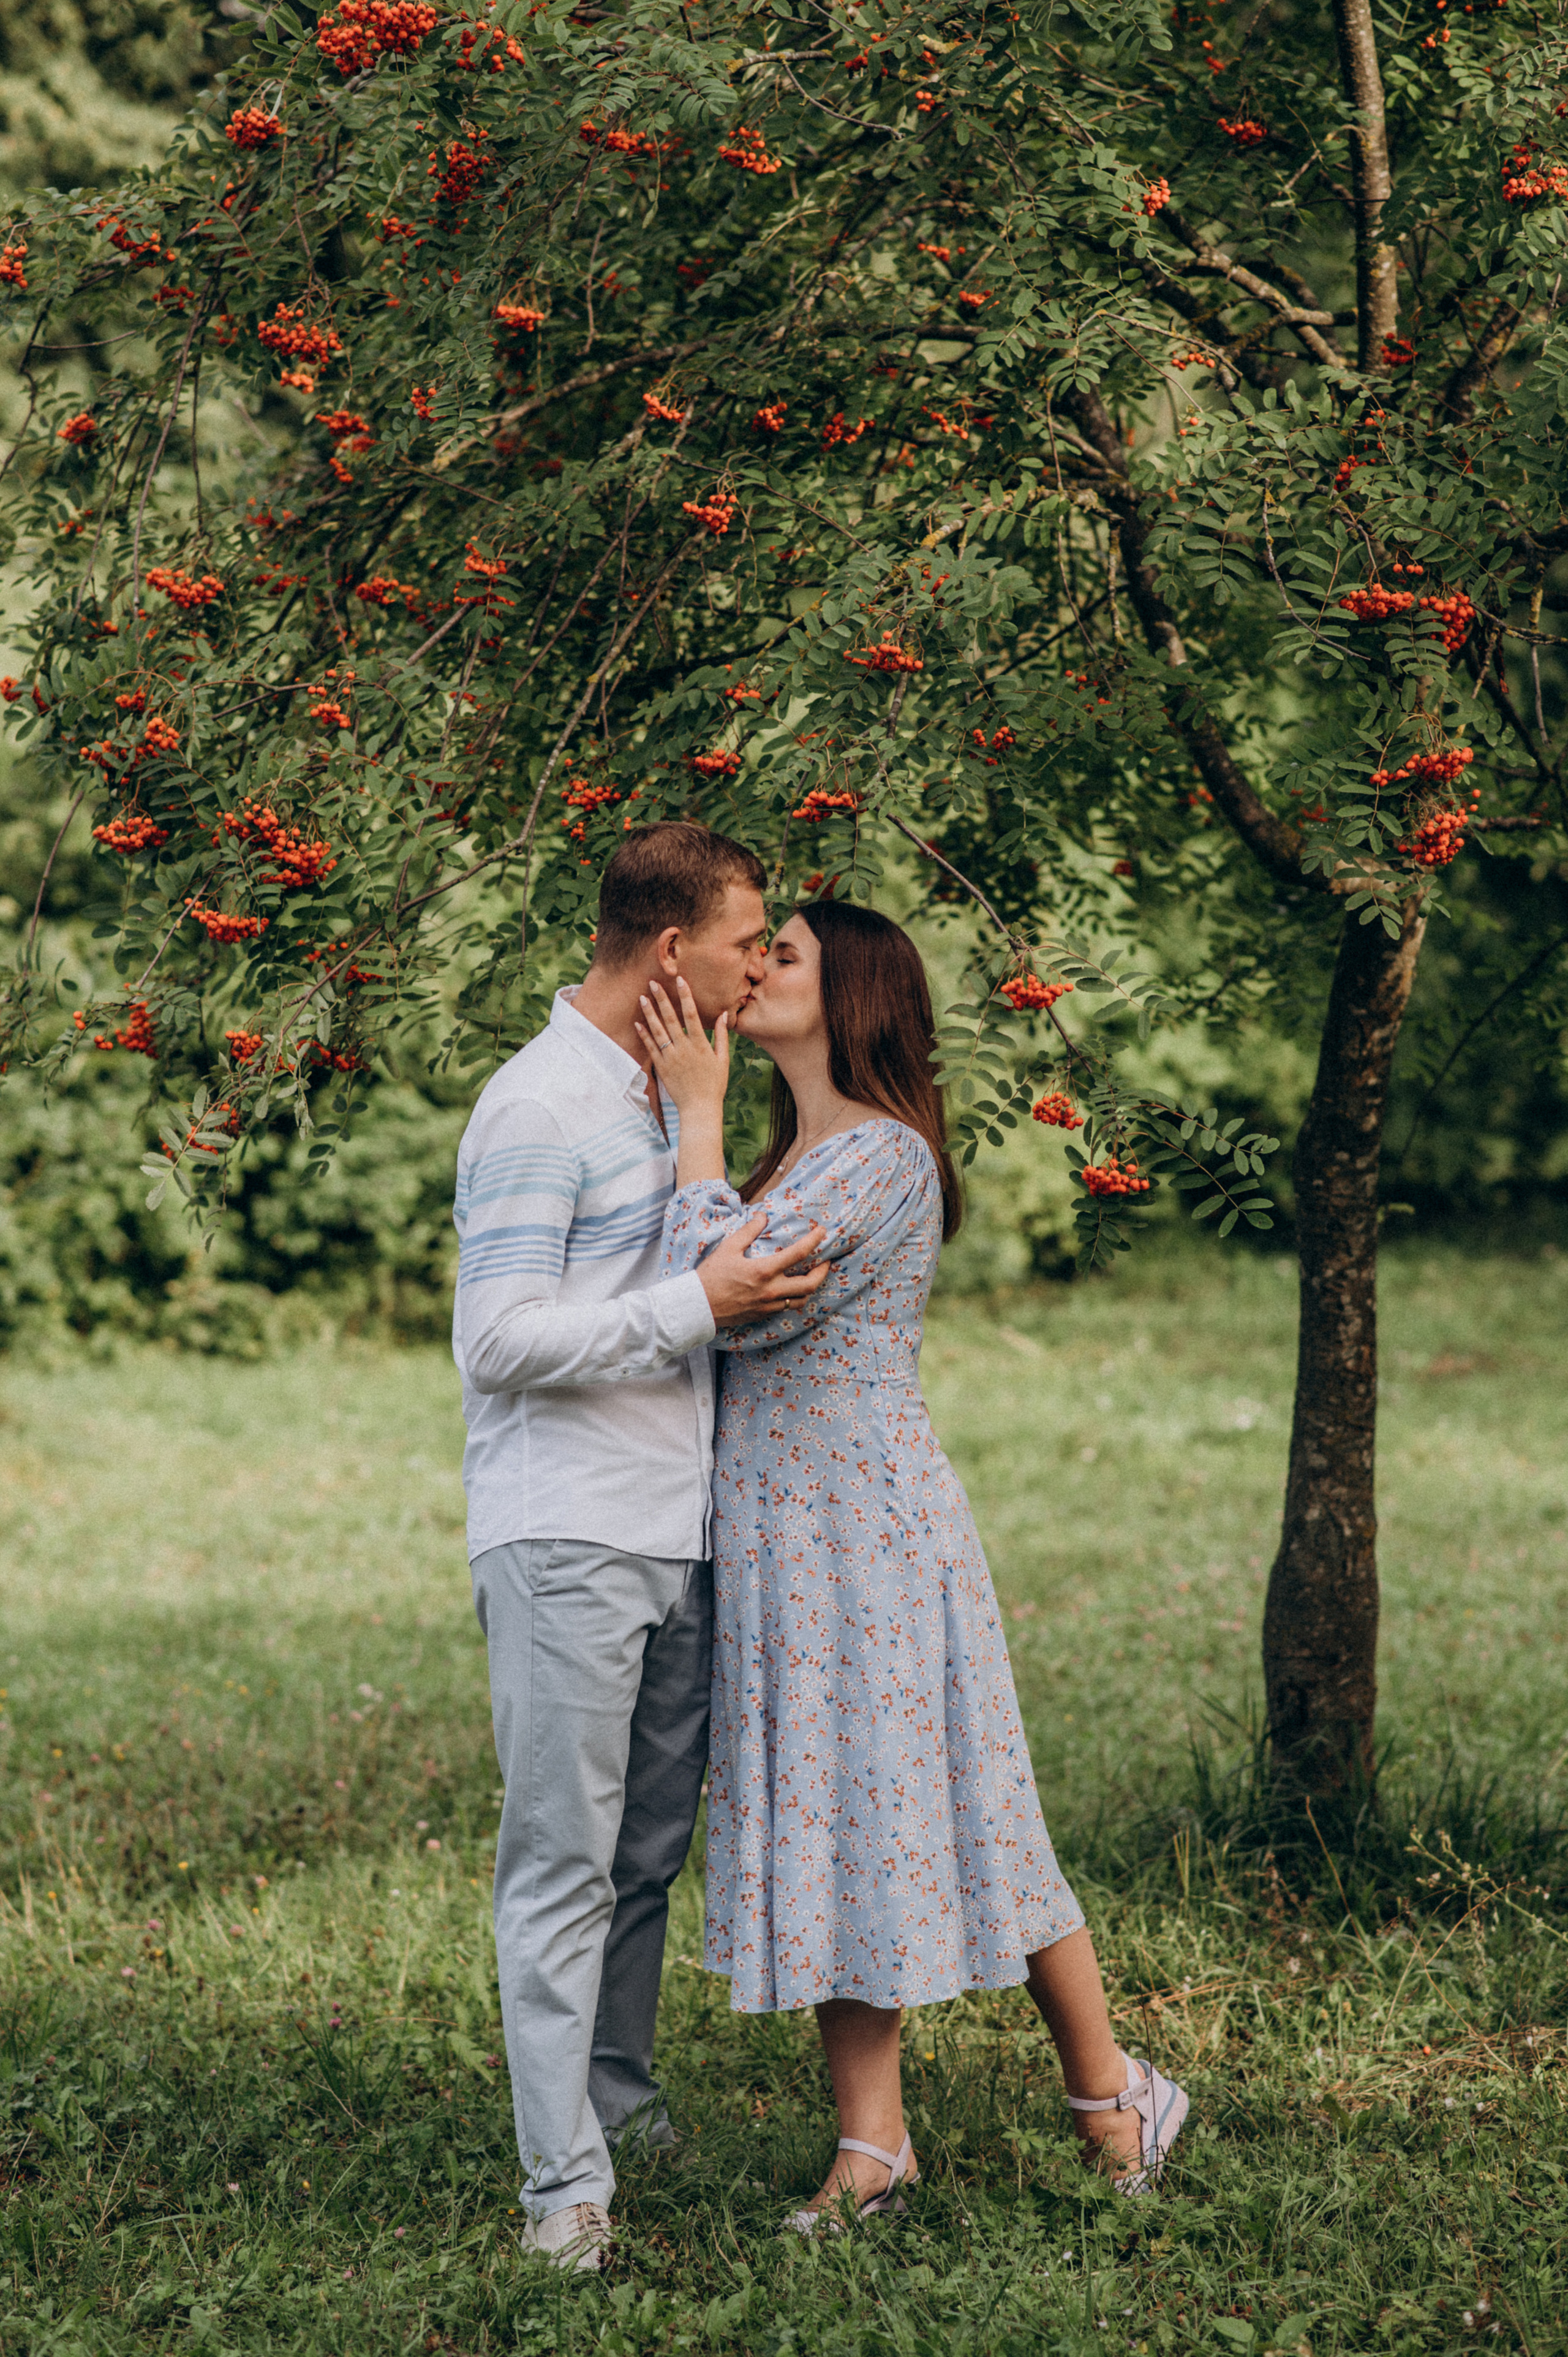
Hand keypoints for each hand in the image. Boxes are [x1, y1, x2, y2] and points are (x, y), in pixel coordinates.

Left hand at [635, 977, 728, 1118]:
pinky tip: (637, 1022)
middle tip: (653, 982)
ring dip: (649, 1013)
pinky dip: (644, 1035)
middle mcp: (684, 1048)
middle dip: (661, 999)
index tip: (680, 980)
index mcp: (701, 1044)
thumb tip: (723, 1014)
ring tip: (642, 997)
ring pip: (658, 1031)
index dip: (685, 996)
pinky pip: (651, 1048)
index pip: (691, 1014)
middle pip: (671, 1018)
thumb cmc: (714, 1084)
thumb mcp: (723, 1059)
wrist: (699, 1108)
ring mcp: (671, 1058)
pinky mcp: (661, 1068)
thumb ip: (723, 1036)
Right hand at [698, 1212, 832, 1326]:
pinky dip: (795, 1298)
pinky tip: (793, 1290)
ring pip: (801, 1300)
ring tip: (812, 1276)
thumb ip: (748, 1231)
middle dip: (823, 1271)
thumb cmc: (711, 1276)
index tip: (822, 1232)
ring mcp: (768, 1306)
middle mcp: (771, 1291)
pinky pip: (787, 1308)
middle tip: (826, 1261)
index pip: (798, 1254)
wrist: (698, 1307)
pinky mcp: (763, 1315)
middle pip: (809, 1284)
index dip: (814, 1241)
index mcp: (763, 1271)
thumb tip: (762, 1216)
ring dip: (811, 1288)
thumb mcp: (728, 1248)